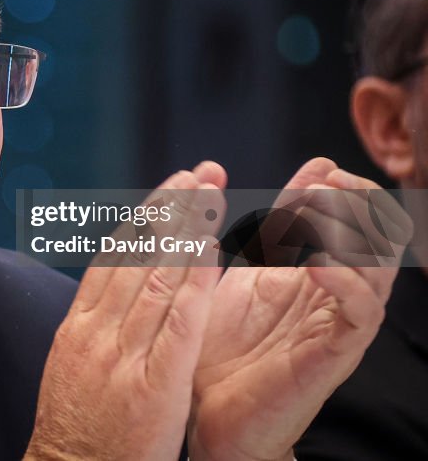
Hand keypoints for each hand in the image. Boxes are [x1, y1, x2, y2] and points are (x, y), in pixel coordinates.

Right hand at [26, 162, 225, 460]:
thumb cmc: (76, 432)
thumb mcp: (71, 368)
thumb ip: (93, 328)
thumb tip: (112, 291)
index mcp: (77, 326)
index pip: (112, 258)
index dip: (143, 219)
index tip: (168, 190)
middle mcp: (97, 331)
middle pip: (135, 256)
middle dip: (168, 209)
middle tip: (196, 173)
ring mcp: (123, 355)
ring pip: (156, 278)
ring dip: (186, 231)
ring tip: (209, 194)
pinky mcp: (153, 383)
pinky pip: (177, 324)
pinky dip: (193, 283)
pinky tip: (211, 252)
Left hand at [188, 158, 410, 460]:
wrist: (205, 414)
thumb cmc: (218, 345)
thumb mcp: (236, 275)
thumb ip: (260, 236)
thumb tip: (274, 191)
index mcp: (309, 272)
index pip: (347, 218)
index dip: (339, 188)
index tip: (319, 168)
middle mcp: (332, 295)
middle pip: (377, 237)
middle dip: (357, 202)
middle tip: (327, 184)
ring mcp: (336, 323)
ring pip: (378, 268)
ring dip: (352, 232)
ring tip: (319, 210)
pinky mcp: (334, 354)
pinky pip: (361, 313)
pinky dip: (345, 280)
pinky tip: (316, 262)